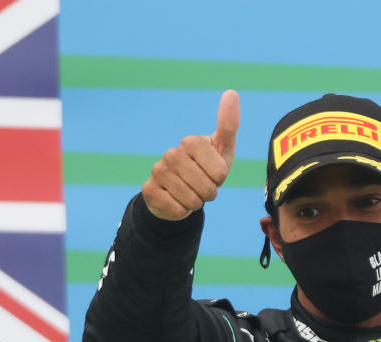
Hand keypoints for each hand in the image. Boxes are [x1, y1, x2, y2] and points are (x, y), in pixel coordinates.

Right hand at [142, 89, 239, 219]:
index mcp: (191, 142)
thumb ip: (228, 124)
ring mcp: (158, 171)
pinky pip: (176, 209)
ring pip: (191, 199)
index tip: (213, 174)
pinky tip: (177, 201)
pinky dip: (182, 211)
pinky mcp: (149, 189)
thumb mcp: (223, 149)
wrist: (180, 192)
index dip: (220, 179)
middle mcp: (171, 153)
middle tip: (202, 187)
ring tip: (191, 194)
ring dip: (196, 203)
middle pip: (206, 187)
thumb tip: (231, 92)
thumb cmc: (207, 169)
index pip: (219, 173)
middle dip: (209, 193)